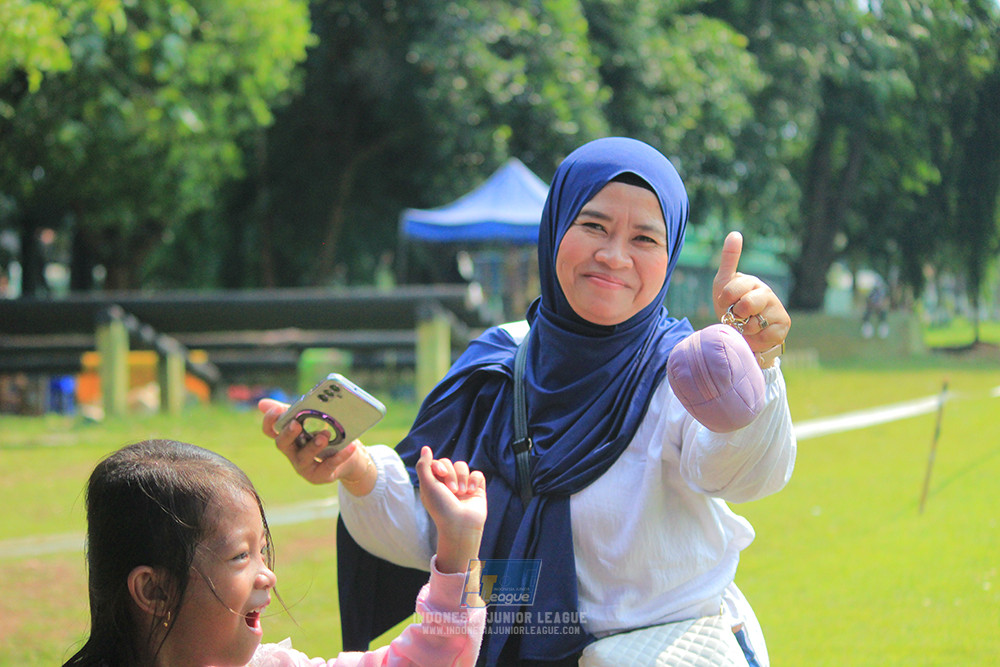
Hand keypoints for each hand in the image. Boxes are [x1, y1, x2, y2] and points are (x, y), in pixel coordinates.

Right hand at [258, 398, 371, 488]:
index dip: (269, 421)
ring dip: (314, 446)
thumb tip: (261, 403)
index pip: (271, 431)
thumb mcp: (311, 422)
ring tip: (325, 435)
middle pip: (282, 444)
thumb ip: (292, 411)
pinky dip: (340, 456)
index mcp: (288, 437)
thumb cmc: (327, 437)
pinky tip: (350, 446)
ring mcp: (304, 466)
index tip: (277, 410)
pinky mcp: (320, 475)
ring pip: (303, 457)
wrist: (349, 459)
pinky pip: (328, 466)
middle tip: (296, 424)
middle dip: (288, 434)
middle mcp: (292, 453)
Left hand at [416, 446, 486, 573]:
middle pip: (450, 463)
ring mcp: (463, 485)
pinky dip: (474, 480)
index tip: (440, 473)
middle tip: (451, 490)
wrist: (460, 525)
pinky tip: (471, 492)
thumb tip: (425, 448)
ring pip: (463, 466)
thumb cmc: (441, 508)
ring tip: (461, 492)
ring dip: (462, 478)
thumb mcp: (427, 486)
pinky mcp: (477, 488)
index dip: (439, 465)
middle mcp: (448, 483)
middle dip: (451, 474)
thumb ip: (424, 466)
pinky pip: (477, 474)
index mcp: (434, 483)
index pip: (437, 463)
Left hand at [712, 231, 789, 357]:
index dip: (724, 301)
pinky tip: (757, 334)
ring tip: (746, 326)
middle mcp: (767, 293)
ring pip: (754, 323)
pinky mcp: (783, 326)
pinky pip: (764, 336)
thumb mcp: (724, 284)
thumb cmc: (732, 306)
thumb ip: (729, 260)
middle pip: (746, 305)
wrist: (743, 333)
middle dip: (736, 315)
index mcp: (751, 282)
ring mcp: (777, 309)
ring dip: (745, 329)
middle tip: (737, 315)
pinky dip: (755, 339)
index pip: (731, 290)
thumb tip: (735, 233)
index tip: (725, 303)